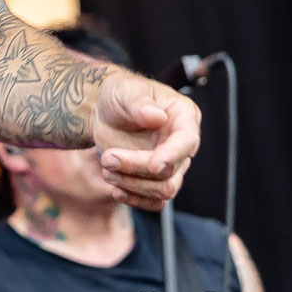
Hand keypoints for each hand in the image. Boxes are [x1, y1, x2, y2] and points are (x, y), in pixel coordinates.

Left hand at [90, 71, 200, 208]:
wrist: (104, 112)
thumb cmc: (119, 94)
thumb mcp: (124, 89)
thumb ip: (139, 102)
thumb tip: (157, 117)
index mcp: (184, 116)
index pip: (187, 141)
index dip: (172, 156)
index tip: (153, 165)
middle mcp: (182, 143)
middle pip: (170, 171)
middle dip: (136, 168)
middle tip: (107, 158)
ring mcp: (172, 164)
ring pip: (163, 190)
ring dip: (132, 185)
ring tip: (106, 168)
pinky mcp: (157, 180)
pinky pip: (155, 202)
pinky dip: (135, 199)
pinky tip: (116, 190)